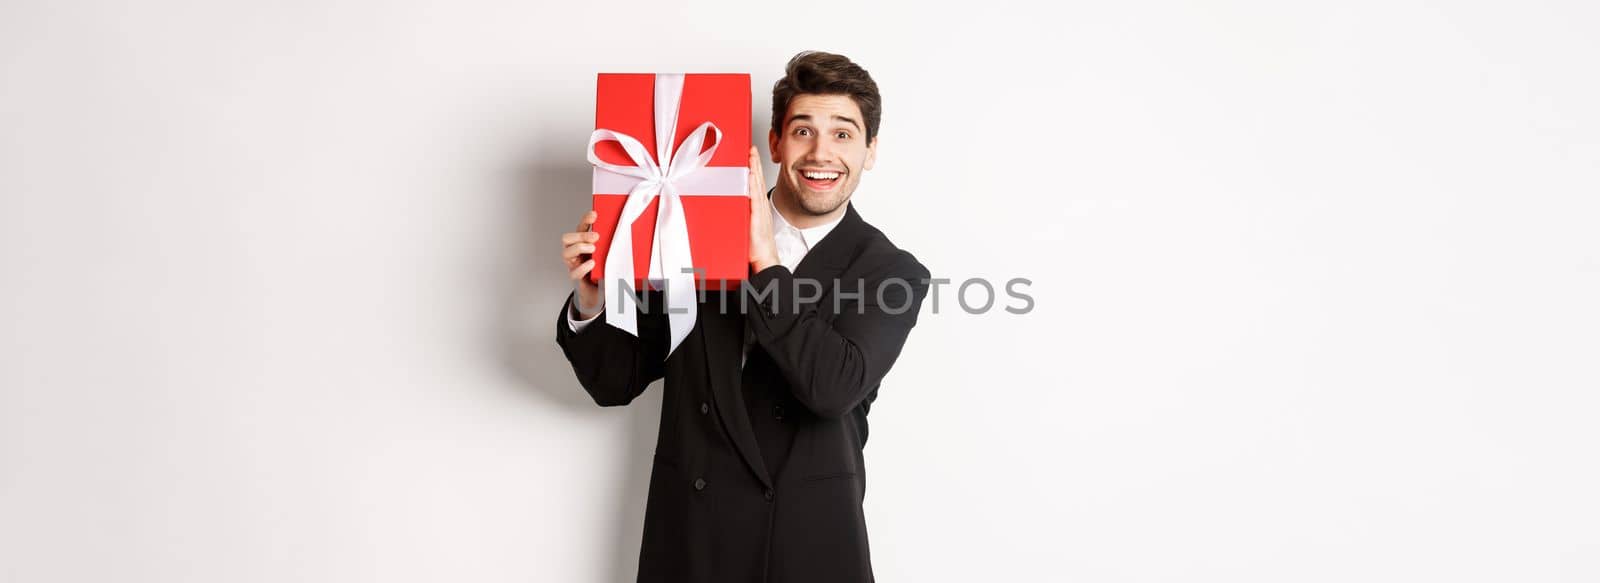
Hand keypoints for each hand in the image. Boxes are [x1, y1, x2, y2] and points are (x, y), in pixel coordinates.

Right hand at [562, 210, 603, 318]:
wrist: (599, 292)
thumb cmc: (603, 269)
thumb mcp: (608, 254)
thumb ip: (613, 245)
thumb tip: (633, 233)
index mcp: (582, 243)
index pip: (580, 227)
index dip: (585, 220)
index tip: (594, 214)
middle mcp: (574, 252)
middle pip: (567, 238)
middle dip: (581, 235)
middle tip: (596, 236)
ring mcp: (573, 265)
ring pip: (566, 253)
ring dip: (579, 247)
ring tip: (593, 249)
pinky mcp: (576, 278)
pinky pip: (574, 272)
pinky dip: (582, 267)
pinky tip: (592, 264)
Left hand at [747, 146, 779, 271]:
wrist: (764, 262)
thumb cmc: (755, 248)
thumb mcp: (744, 228)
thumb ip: (737, 216)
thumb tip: (725, 208)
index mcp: (757, 209)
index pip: (756, 183)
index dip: (754, 168)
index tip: (750, 154)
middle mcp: (760, 208)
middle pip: (757, 180)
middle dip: (754, 163)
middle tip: (750, 148)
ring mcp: (759, 213)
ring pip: (756, 186)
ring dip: (754, 170)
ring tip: (751, 156)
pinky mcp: (756, 220)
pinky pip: (755, 199)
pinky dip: (753, 186)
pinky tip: (751, 176)